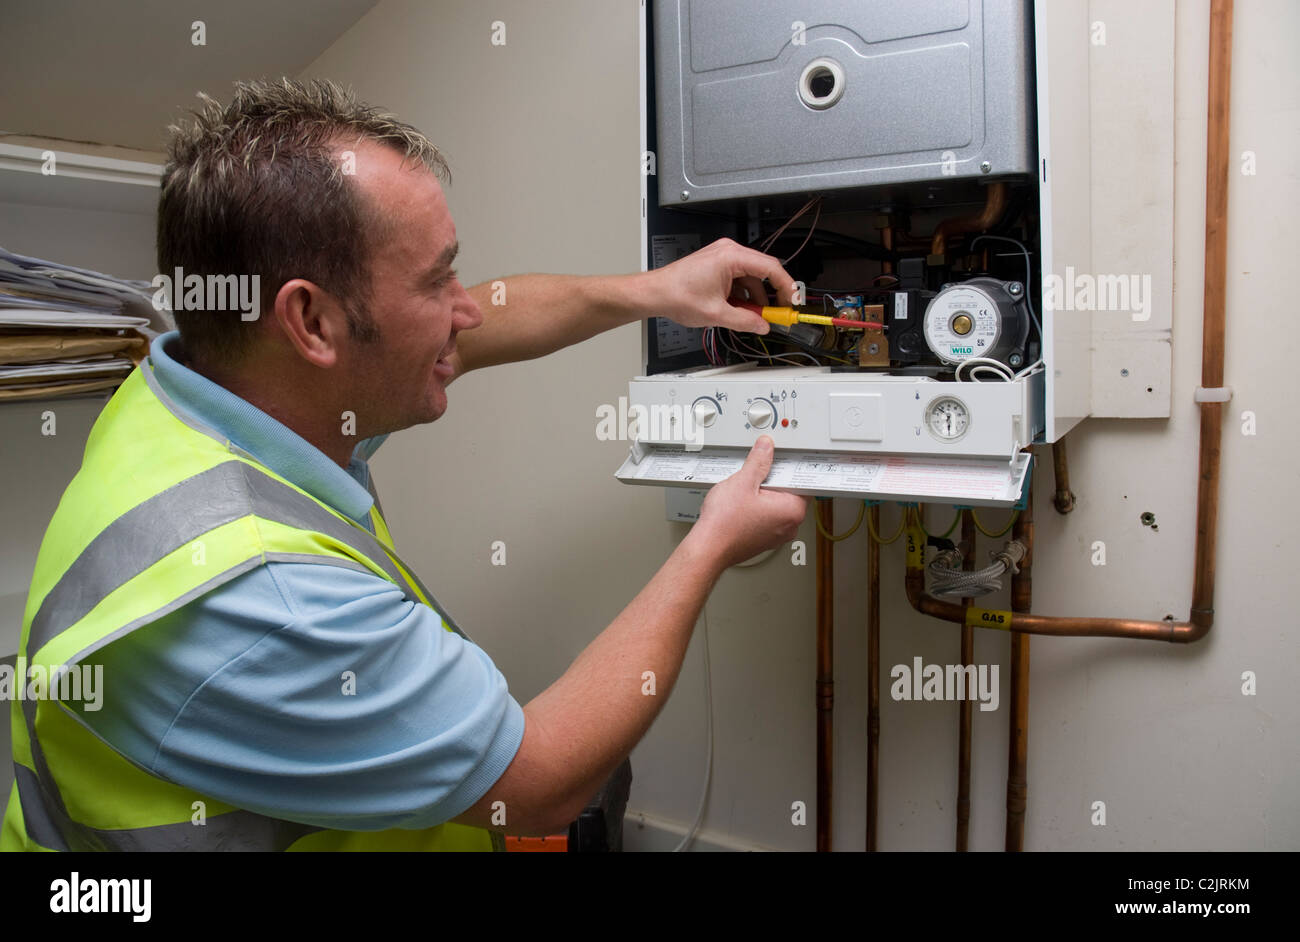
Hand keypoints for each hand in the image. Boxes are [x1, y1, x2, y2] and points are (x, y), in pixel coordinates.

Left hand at [643, 238, 797, 334]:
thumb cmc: (676, 294)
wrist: (655, 293)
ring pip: (751, 279)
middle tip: (777, 314)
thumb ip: (744, 321)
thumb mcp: (716, 314)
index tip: (792, 302)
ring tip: (752, 318)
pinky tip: (739, 311)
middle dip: (770, 296)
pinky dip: (742, 296)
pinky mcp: (718, 266)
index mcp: (731, 257)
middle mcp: (728, 252)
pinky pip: (739, 280)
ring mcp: (723, 258)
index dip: (786, 286)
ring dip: (754, 299)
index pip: (771, 268)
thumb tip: (762, 325)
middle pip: (763, 272)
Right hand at [687, 436, 808, 570]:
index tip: (777, 459)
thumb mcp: (743, 481)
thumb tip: (766, 448)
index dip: (787, 466)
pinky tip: (740, 504)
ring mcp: (776, 535)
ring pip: (775, 504)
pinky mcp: (764, 539)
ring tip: (744, 491)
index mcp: (793, 511)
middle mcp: (789, 526)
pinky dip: (756, 508)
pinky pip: (766, 516)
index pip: (801, 481)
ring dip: (762, 494)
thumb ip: (758, 461)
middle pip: (788, 492)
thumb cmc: (725, 524)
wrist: (708, 547)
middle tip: (754, 474)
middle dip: (772, 480)